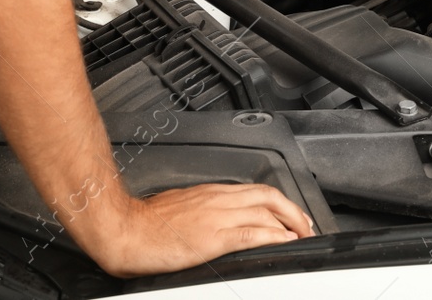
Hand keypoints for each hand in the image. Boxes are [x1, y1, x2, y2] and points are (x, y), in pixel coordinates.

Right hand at [75, 183, 315, 277]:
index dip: (280, 202)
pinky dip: (273, 236)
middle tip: (306, 226)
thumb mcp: (181, 208)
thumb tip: (218, 222)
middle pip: (269, 196)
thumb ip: (203, 211)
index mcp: (211, 193)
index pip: (255, 190)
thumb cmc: (146, 223)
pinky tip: (284, 242)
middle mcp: (218, 199)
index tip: (290, 215)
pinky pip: (252, 232)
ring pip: (266, 210)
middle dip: (293, 210)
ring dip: (290, 223)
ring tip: (302, 236)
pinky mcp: (213, 236)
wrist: (125, 230)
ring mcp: (217, 216)